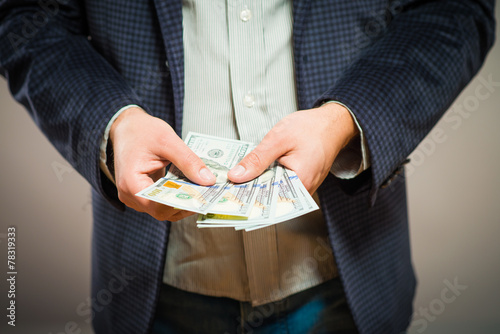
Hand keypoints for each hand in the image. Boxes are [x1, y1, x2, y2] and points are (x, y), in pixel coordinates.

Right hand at [110, 107, 215, 220]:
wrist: (127, 126)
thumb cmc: (142, 131)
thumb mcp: (168, 141)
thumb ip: (188, 161)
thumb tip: (208, 180)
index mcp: (131, 184)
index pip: (159, 206)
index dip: (182, 204)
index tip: (203, 197)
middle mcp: (129, 195)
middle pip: (162, 211)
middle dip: (186, 203)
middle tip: (207, 194)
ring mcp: (134, 196)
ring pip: (163, 209)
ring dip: (182, 201)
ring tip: (201, 190)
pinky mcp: (142, 194)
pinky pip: (161, 202)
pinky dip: (176, 196)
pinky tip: (189, 187)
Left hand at [228, 103, 358, 193]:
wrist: (333, 123)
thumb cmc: (311, 128)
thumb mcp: (278, 139)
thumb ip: (257, 159)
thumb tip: (237, 176)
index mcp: (299, 181)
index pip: (268, 199)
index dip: (247, 198)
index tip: (229, 196)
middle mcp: (303, 190)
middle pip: (271, 197)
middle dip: (250, 192)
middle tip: (229, 188)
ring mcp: (304, 187)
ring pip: (275, 192)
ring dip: (259, 185)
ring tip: (240, 181)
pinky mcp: (302, 182)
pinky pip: (282, 185)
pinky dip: (269, 180)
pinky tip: (257, 174)